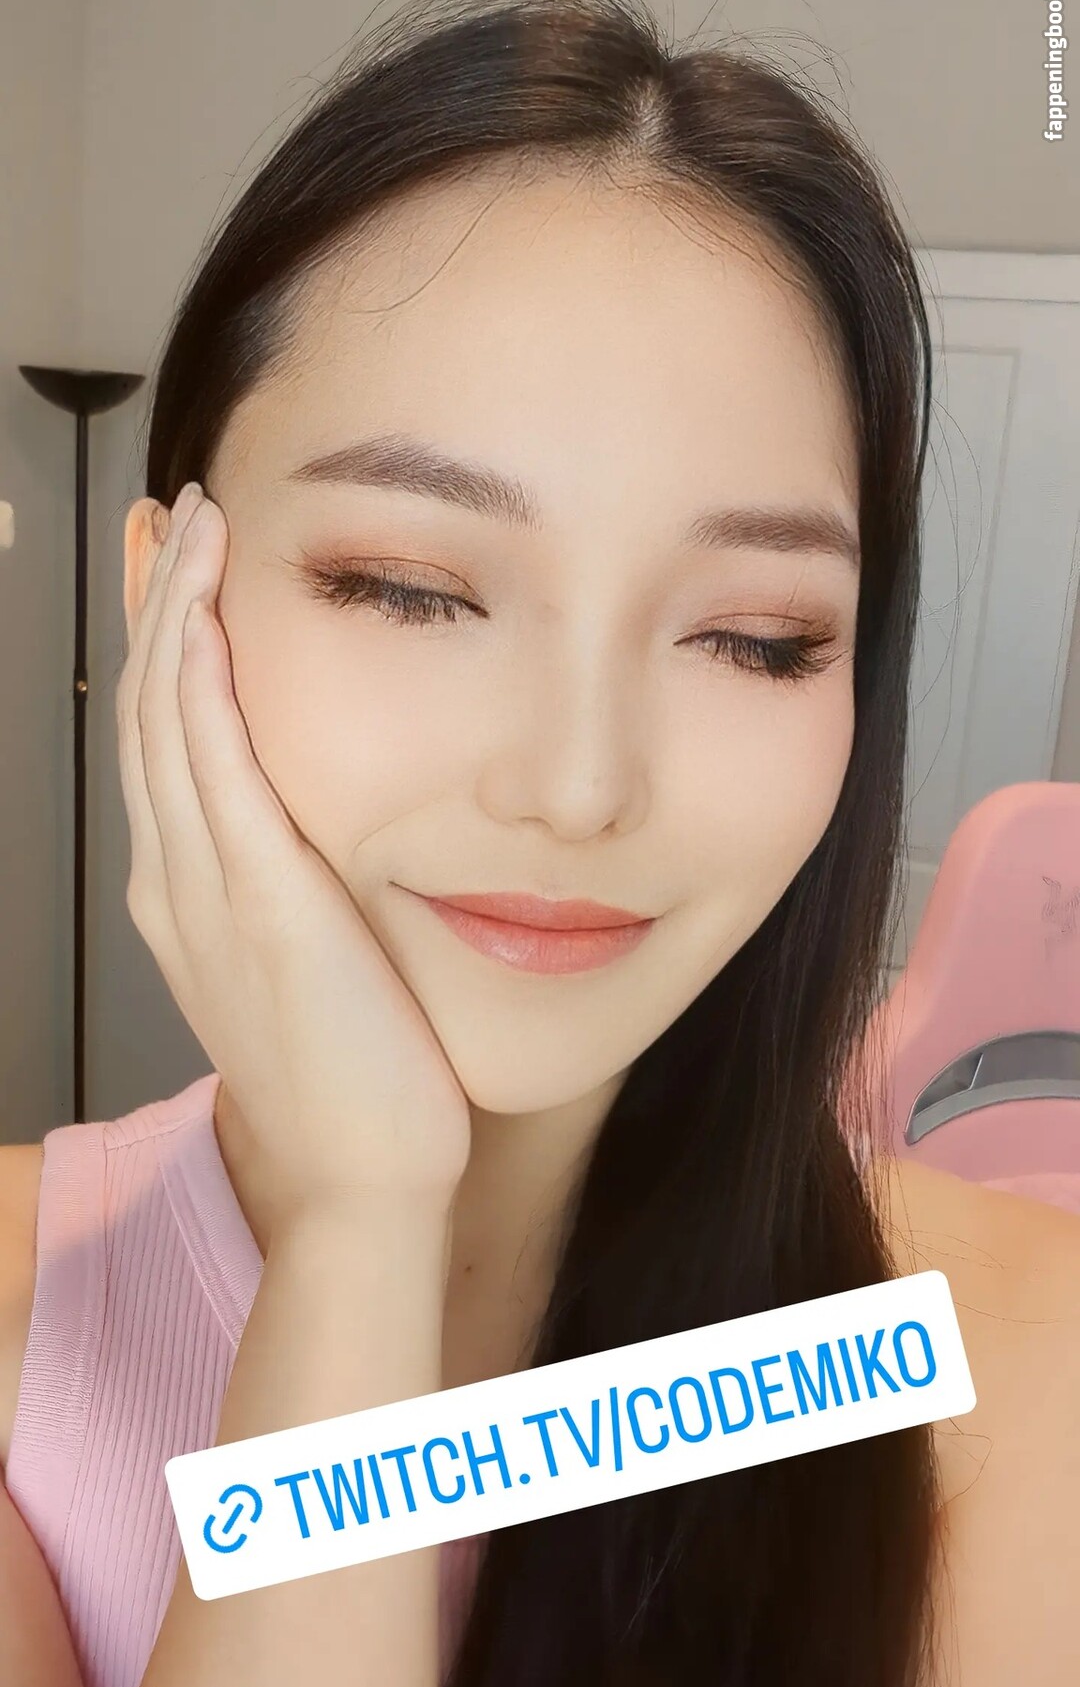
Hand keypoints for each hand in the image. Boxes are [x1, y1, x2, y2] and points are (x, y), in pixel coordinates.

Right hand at [116, 481, 472, 1230]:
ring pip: (169, 719)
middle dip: (155, 602)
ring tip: (193, 523)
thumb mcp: (306, 966)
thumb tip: (316, 836)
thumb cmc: (355, 1077)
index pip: (162, 740)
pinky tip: (211, 612)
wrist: (360, 1174)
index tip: (179, 568)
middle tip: (172, 512)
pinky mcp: (263, 904)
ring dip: (176, 611)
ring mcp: (208, 892)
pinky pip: (216, 766)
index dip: (162, 644)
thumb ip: (293, 890)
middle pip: (147, 710)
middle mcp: (177, 882)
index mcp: (188, 894)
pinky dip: (205, 679)